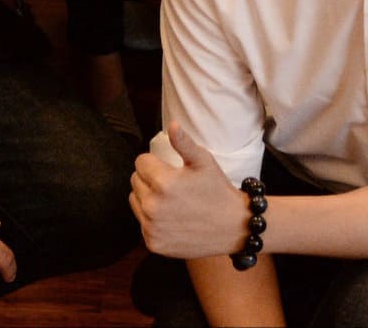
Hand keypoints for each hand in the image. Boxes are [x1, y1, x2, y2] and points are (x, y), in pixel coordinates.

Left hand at [129, 126, 250, 260]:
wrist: (233, 228)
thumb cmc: (217, 190)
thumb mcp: (204, 162)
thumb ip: (184, 143)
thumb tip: (172, 125)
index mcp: (163, 182)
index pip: (140, 162)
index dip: (155, 163)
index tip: (170, 170)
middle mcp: (153, 206)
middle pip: (135, 180)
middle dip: (150, 179)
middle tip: (173, 186)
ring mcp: (152, 227)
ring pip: (135, 200)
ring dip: (147, 198)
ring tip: (170, 201)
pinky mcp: (153, 243)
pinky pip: (141, 222)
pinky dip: (151, 220)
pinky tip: (171, 218)